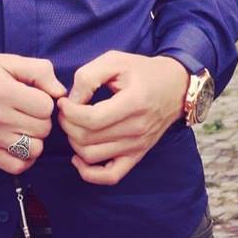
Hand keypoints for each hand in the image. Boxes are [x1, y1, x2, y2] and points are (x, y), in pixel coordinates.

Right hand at [0, 52, 66, 174]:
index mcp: (3, 91)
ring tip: (24, 124)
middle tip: (28, 108)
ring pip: (35, 149)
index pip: (46, 106)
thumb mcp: (4, 61)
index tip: (32, 94)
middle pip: (43, 128)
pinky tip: (19, 142)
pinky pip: (17, 166)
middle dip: (41, 117)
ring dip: (35, 137)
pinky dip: (25, 157)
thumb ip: (36, 71)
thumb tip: (60, 92)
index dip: (44, 98)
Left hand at [57, 52, 188, 185]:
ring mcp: (137, 146)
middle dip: (67, 124)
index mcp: (133, 103)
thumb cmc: (142, 71)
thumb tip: (71, 100)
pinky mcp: (136, 155)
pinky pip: (110, 176)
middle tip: (64, 110)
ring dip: (73, 142)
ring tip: (72, 124)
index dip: (69, 111)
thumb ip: (89, 76)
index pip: (92, 119)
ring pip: (92, 156)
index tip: (63, 101)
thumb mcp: (115, 60)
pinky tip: (78, 156)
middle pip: (88, 138)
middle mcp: (137, 129)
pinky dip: (89, 172)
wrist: (175, 87)